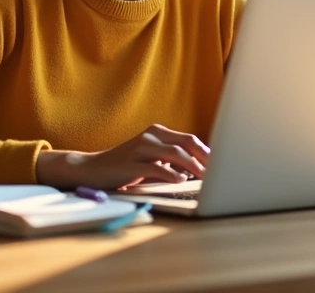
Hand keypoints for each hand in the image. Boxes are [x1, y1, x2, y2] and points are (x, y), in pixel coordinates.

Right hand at [35, 124, 209, 189]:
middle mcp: (151, 137)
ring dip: (193, 166)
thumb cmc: (125, 166)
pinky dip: (171, 174)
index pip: (189, 140)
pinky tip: (180, 180)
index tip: (222, 164)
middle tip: (220, 171)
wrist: (92, 169)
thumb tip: (199, 170)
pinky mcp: (131, 164)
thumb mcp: (150, 159)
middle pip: (186, 143)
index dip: (207, 152)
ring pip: (175, 154)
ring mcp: (140, 148)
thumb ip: (171, 161)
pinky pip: (156, 167)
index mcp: (157, 133)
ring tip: (206, 177)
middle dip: (205, 157)